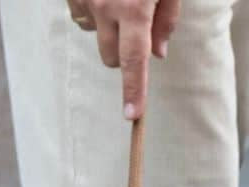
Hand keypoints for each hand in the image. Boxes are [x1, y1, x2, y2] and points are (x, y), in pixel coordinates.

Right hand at [67, 0, 179, 119]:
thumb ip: (167, 17)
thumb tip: (159, 53)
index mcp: (134, 7)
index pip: (134, 61)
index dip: (134, 90)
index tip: (132, 114)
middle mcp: (105, 7)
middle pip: (111, 56)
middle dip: (124, 51)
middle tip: (137, 23)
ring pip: (94, 35)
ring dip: (107, 28)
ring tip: (119, 0)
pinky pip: (81, 16)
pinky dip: (93, 13)